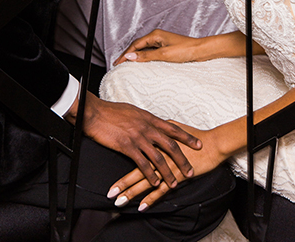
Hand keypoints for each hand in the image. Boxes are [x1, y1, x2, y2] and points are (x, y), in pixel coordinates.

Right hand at [82, 93, 201, 188]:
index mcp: (149, 118)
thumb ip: (144, 118)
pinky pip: (142, 163)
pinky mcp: (127, 146)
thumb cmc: (112, 111)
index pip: (173, 128)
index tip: (198, 144)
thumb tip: (150, 121)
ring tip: (175, 183)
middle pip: (170, 145)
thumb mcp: (133, 111)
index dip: (187, 137)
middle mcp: (147, 127)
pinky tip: (155, 183)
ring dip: (168, 172)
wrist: (96, 112)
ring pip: (158, 158)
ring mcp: (138, 137)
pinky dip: (150, 175)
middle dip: (182, 159)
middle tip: (191, 171)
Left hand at [107, 124, 227, 210]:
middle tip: (110, 193)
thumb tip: (153, 127)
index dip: (123, 161)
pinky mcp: (177, 177)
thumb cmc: (195, 136)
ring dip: (132, 193)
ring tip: (119, 202)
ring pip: (146, 181)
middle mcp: (160, 155)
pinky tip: (141, 207)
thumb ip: (161, 129)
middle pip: (137, 169)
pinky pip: (161, 190)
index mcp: (157, 142)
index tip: (112, 168)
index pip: (136, 152)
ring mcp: (167, 167)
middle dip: (123, 183)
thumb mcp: (175, 128)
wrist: (211, 145)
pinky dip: (151, 199)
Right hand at [114, 29, 204, 65]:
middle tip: (118, 64)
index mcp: (155, 35)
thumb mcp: (164, 54)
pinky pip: (150, 51)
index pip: (135, 45)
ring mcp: (161, 42)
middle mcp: (157, 36)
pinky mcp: (166, 47)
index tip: (117, 63)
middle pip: (138, 45)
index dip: (125, 54)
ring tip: (127, 64)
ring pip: (144, 48)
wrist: (200, 51)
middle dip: (127, 54)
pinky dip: (143, 57)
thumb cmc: (185, 50)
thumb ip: (146, 56)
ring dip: (135, 56)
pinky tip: (141, 63)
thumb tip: (130, 56)